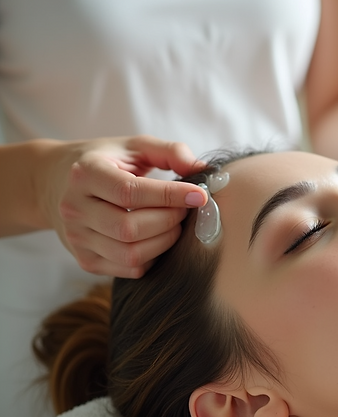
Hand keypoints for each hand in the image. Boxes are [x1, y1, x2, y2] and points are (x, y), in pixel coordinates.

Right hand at [36, 135, 207, 277]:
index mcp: (85, 173)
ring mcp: (77, 238)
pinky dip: (153, 257)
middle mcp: (74, 208)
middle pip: (129, 228)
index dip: (170, 196)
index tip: (200, 195)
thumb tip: (202, 169)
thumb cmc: (107, 163)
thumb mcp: (134, 147)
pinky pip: (129, 269)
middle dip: (169, 220)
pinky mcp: (85, 260)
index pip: (130, 192)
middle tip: (185, 210)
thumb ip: (170, 152)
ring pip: (130, 254)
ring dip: (165, 241)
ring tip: (174, 224)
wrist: (55, 183)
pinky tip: (158, 239)